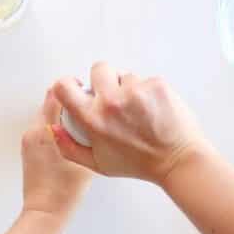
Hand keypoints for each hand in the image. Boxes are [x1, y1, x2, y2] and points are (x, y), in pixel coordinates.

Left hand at [21, 91, 92, 217]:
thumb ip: (88, 137)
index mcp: (45, 131)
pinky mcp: (29, 150)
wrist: (45, 211)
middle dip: (70, 103)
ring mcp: (29, 141)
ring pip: (47, 116)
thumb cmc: (64, 192)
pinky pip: (44, 130)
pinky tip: (72, 140)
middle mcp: (33, 132)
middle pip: (50, 103)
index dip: (72, 88)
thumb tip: (96, 122)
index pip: (56, 95)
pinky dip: (57, 128)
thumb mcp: (86, 161)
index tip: (85, 90)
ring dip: (63, 116)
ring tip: (82, 125)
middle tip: (87, 108)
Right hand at [49, 62, 207, 184]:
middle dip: (105, 81)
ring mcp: (136, 91)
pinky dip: (149, 92)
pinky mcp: (157, 85)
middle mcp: (112, 101)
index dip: (69, 84)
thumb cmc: (141, 165)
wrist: (178, 161)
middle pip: (99, 69)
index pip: (64, 86)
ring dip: (129, 88)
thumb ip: (70, 147)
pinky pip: (146, 80)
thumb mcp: (99, 164)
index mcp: (93, 119)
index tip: (78, 87)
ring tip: (139, 111)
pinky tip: (154, 110)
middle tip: (116, 99)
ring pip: (126, 75)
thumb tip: (55, 129)